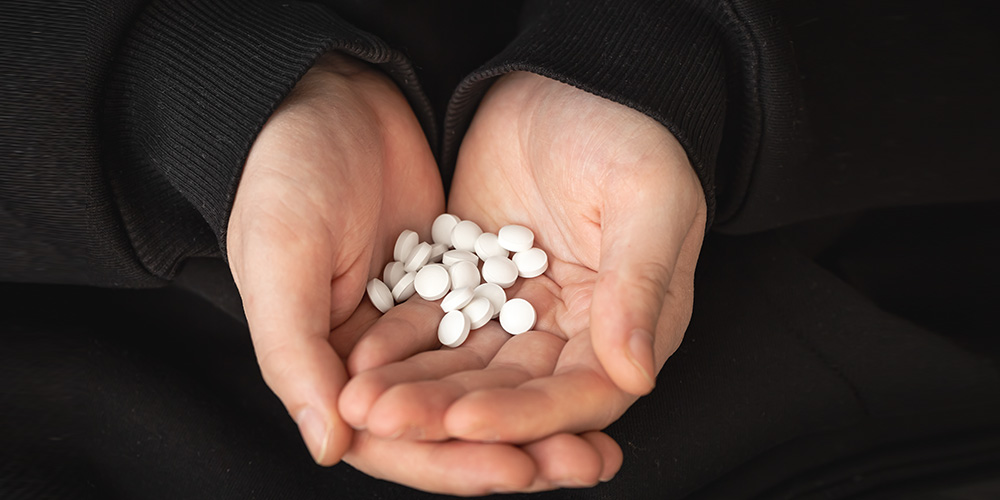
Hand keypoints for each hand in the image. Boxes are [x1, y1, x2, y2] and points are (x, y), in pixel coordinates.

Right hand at [226, 57, 617, 494]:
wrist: (330, 96)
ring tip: (597, 437)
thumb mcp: (279, 259)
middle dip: (513, 448)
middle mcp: (374, 360)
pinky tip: (589, 368)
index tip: (517, 469)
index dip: (454, 463)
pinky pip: (501, 332)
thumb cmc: (285, 175)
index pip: (392, 441)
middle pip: (449, 426)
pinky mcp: (457, 287)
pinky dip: (537, 355)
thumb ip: (294, 356)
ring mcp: (420, 324)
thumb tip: (330, 449)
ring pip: (482, 386)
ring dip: (536, 414)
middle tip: (581, 462)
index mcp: (325, 367)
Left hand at [339, 72, 705, 449]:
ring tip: (363, 402)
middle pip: (513, 392)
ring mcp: (520, 309)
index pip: (582, 394)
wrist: (570, 78)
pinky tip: (361, 356)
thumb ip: (639, 285)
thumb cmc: (630, 132)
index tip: (467, 422)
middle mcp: (575, 331)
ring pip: (467, 365)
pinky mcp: (475, 283)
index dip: (526, 416)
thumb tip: (636, 374)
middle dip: (451, 412)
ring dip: (417, 388)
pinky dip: (402, 342)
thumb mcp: (648, 199)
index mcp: (630, 325)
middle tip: (389, 421)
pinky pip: (436, 322)